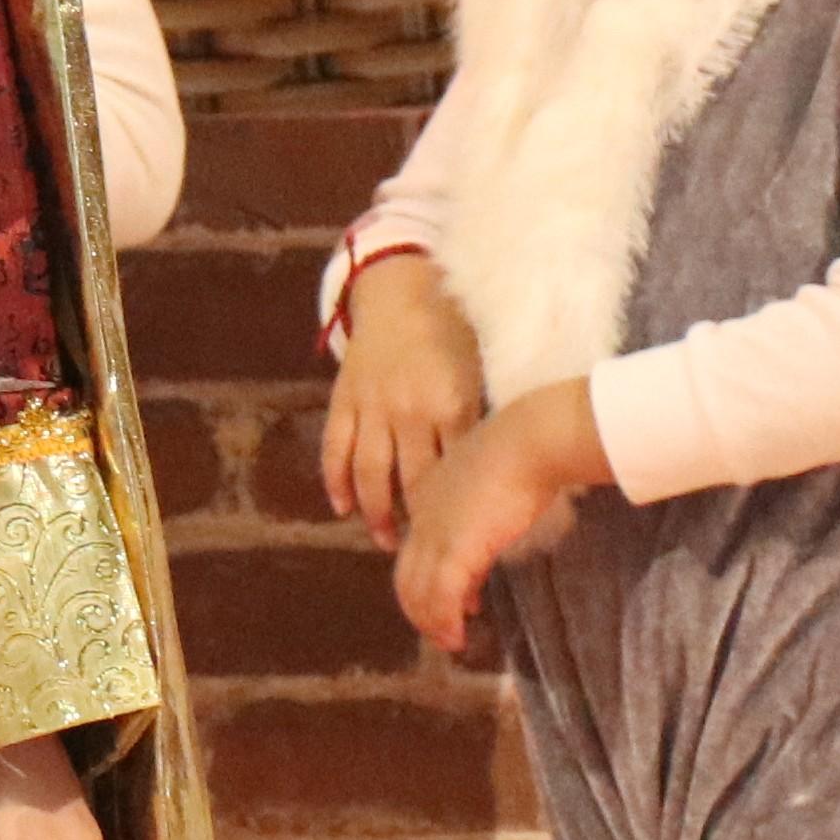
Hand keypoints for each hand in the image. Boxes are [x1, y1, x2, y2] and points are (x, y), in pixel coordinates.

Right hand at [324, 253, 486, 539]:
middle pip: (411, 481)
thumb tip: (504, 467)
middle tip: (423, 551)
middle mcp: (409, 410)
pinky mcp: (344, 399)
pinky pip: (334, 448)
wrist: (400, 289)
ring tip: (385, 542)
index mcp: (451, 404)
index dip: (458, 510)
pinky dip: (336, 481)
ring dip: (376, 513)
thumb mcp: (478, 372)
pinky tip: (342, 507)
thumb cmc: (450, 333)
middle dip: (418, 522)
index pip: (453, 472)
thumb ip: (482, 420)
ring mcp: (372, 406)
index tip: (466, 539)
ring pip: (369, 473)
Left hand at [392, 383, 605, 658]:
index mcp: (430, 495)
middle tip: (443, 631)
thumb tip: (488, 545)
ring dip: (430, 622)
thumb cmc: (525, 452)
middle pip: (406, 574)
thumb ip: (483, 514)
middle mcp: (423, 516)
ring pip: (415, 590)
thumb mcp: (493, 483)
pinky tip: (457, 636)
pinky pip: (440, 597)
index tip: (456, 598)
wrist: (529, 439)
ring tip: (450, 641)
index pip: (417, 548)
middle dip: (421, 608)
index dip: (429, 579)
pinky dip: (444, 622)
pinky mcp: (455, 548)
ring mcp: (435, 533)